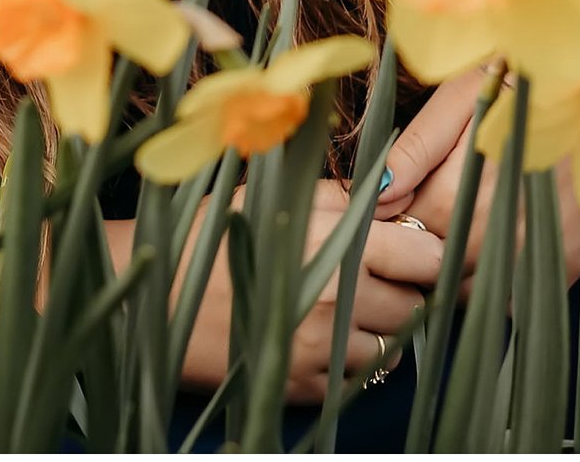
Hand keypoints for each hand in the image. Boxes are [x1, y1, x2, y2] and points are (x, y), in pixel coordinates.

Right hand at [170, 178, 445, 402]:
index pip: (426, 256)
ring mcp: (320, 348)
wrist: (152, 299)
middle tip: (380, 278)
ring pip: (392, 348)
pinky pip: (356, 379)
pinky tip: (325, 337)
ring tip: (351, 309)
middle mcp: (336, 298)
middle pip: (415, 304)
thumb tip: (393, 194)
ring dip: (381, 330)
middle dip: (405, 291)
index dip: (427, 253)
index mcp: (334, 242)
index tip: (416, 250)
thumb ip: (341, 198)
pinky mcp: (302, 385)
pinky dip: (351, 361)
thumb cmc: (211, 238)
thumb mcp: (275, 197)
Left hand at [378, 71, 579, 295]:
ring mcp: (538, 251)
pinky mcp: (570, 263)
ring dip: (456, 272)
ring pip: (474, 290)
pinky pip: (517, 301)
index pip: (406, 230)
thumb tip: (379, 192)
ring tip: (459, 229)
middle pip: (437, 266)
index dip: (395, 220)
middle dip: (420, 248)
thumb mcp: (462, 96)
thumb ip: (418, 146)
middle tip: (424, 216)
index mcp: (465, 187)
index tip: (395, 206)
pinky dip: (499, 286)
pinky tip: (495, 250)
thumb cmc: (523, 82)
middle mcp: (500, 230)